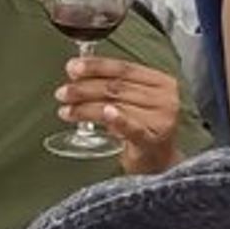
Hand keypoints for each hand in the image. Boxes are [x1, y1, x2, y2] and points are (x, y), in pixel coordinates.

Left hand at [56, 56, 180, 173]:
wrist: (159, 162)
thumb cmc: (143, 128)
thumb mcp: (133, 101)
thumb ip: (112, 85)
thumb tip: (77, 71)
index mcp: (161, 82)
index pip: (124, 68)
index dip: (96, 66)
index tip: (74, 67)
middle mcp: (165, 99)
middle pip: (117, 87)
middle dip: (84, 88)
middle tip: (63, 92)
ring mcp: (161, 120)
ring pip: (116, 106)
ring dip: (86, 108)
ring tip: (66, 110)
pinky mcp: (153, 141)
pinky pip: (133, 128)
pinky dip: (118, 120)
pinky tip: (106, 113)